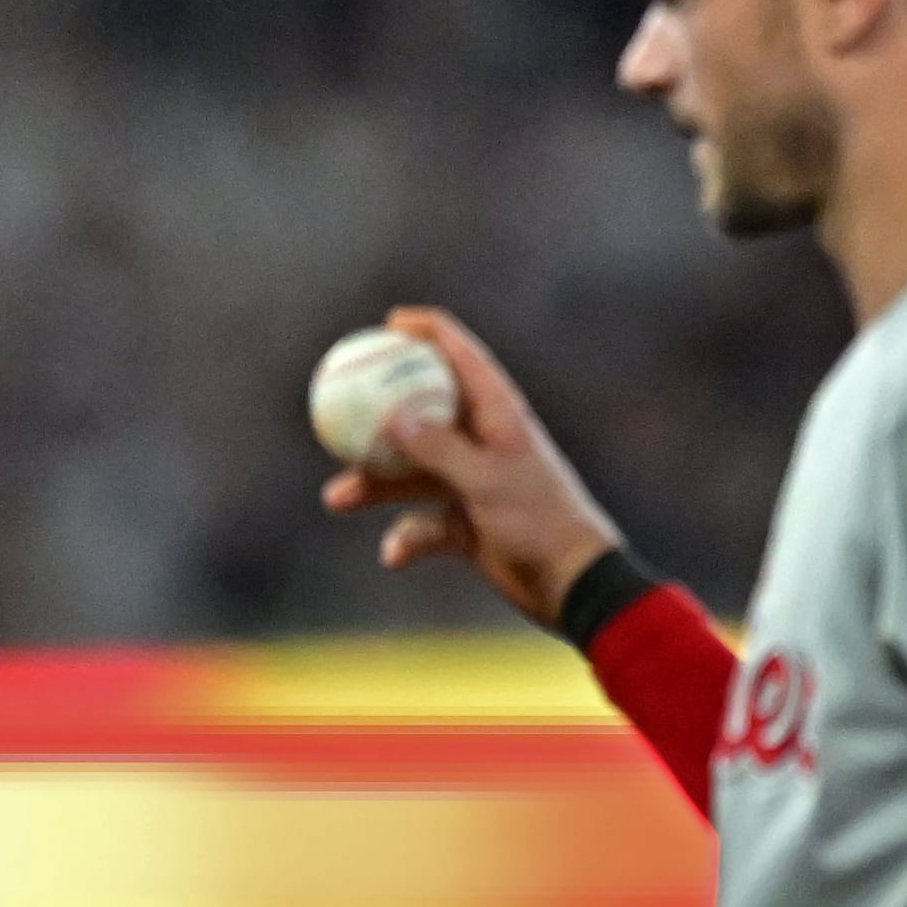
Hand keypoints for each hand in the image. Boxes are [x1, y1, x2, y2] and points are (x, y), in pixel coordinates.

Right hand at [316, 306, 619, 626]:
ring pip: (412, 474)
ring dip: (376, 486)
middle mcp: (485, 442)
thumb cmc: (539, 521)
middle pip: (422, 413)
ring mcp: (475, 483)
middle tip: (334, 410)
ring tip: (336, 498)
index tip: (388, 322)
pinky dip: (408, 538)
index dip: (429, 332)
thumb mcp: (486, 480)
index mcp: (501, 416)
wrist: (572, 585)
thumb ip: (439, 448)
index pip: (464, 357)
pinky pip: (425, 524)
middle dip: (378, 415)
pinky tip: (395, 554)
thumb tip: (391, 415)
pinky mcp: (468, 524)